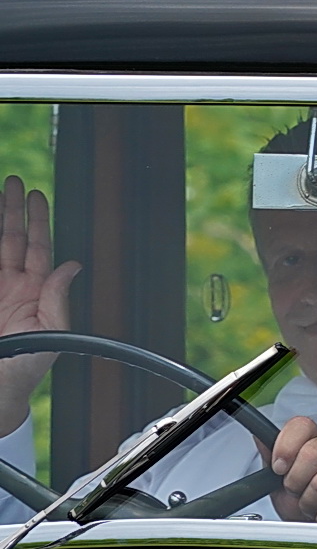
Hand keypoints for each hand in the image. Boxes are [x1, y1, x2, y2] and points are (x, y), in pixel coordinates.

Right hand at [0, 176, 79, 434]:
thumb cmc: (27, 367)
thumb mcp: (50, 334)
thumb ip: (58, 299)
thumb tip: (73, 265)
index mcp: (34, 291)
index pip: (37, 247)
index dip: (37, 221)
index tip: (34, 195)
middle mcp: (12, 284)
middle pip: (11, 237)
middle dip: (12, 209)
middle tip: (13, 181)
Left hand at [259, 416, 316, 526]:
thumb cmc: (308, 504)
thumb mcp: (279, 482)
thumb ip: (269, 459)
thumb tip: (260, 437)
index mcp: (313, 442)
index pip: (302, 425)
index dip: (286, 447)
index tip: (279, 468)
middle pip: (311, 453)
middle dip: (296, 482)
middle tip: (298, 492)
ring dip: (311, 503)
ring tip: (314, 505)